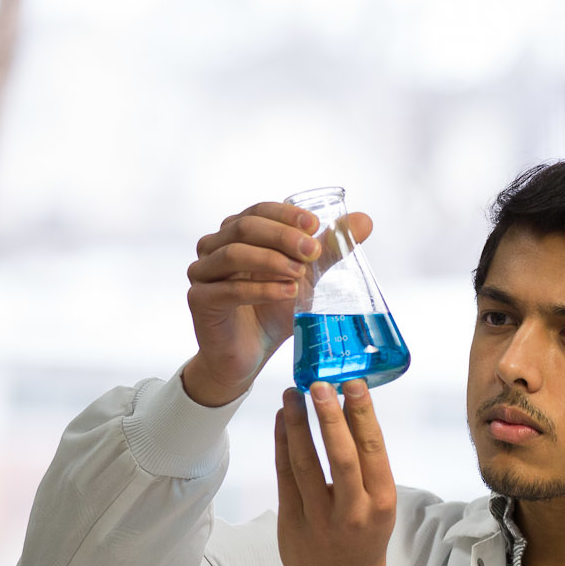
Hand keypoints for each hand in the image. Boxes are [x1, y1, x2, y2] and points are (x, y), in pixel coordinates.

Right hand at [181, 202, 372, 406]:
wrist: (250, 353)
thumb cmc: (274, 310)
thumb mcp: (306, 277)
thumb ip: (328, 250)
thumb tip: (364, 220)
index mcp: (237, 233)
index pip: (259, 211)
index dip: (286, 215)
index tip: (316, 225)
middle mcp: (214, 246)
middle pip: (244, 227)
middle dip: (282, 236)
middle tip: (313, 251)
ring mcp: (202, 272)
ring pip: (233, 254)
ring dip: (271, 261)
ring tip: (300, 274)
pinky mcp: (200, 300)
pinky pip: (228, 289)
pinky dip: (260, 289)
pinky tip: (286, 293)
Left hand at [275, 380, 396, 565]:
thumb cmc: (365, 540)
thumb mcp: (380, 505)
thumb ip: (367, 469)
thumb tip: (348, 415)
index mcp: (381, 502)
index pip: (373, 451)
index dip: (362, 415)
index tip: (354, 384)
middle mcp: (352, 511)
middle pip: (340, 455)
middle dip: (329, 416)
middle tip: (320, 383)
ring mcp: (319, 518)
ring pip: (305, 463)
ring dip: (298, 424)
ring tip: (293, 394)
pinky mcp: (291, 522)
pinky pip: (285, 476)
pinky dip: (283, 445)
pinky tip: (284, 422)